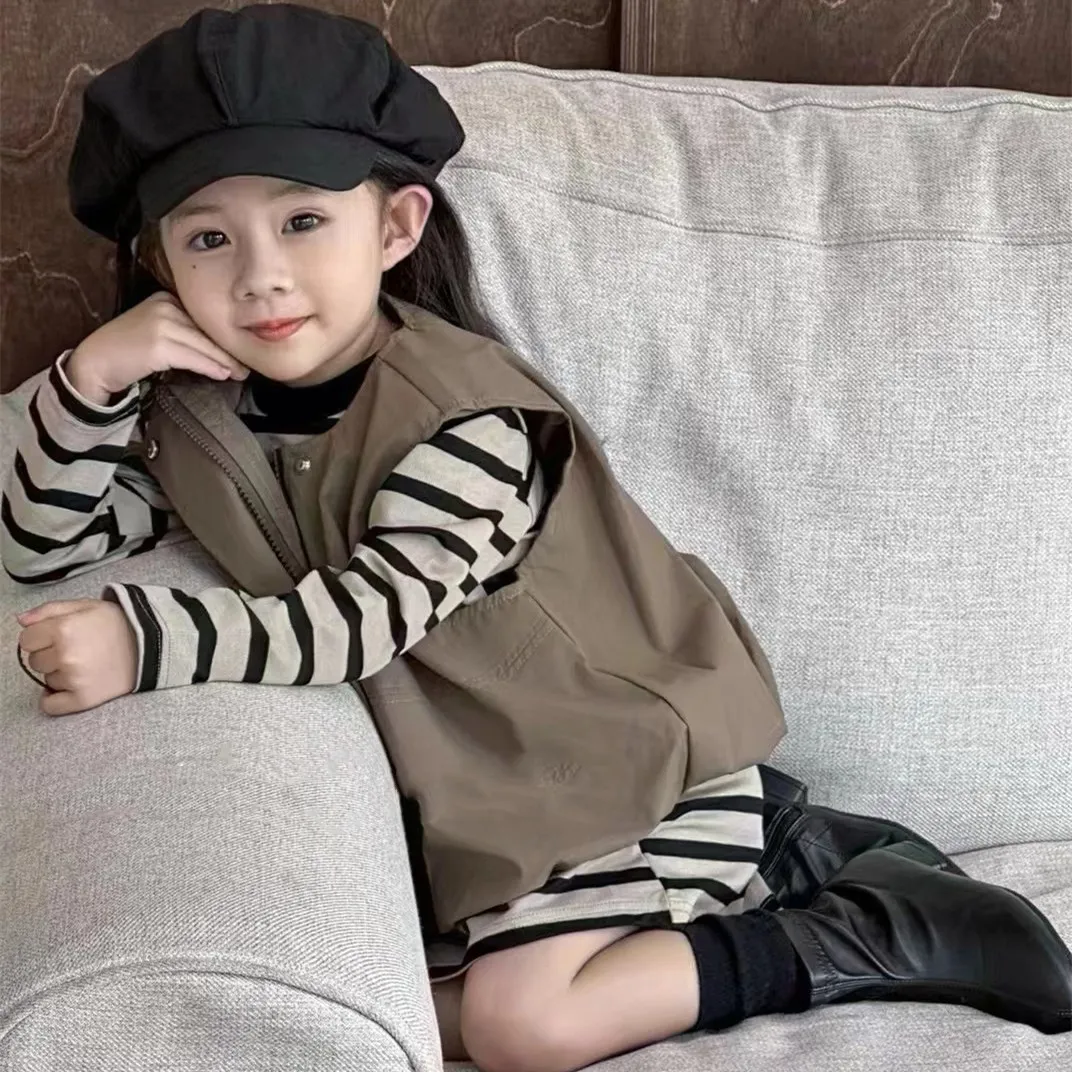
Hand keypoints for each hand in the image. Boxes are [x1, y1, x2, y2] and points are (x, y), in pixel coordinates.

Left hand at [17, 600, 137, 715]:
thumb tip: (21, 621)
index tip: (56, 635)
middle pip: (35, 660)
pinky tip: (69, 686)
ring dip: (59, 672)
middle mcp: (66, 654)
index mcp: (63, 628)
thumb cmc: (119, 623)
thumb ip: (49, 610)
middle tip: (75, 648)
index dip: (39, 636)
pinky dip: (54, 698)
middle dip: (50, 654)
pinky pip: (50, 705)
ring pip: (46, 679)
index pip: (26, 639)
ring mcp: (75, 679)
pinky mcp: (84, 699)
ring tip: (85, 662)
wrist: (153, 643)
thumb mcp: (85, 605)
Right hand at [66, 291, 247, 404]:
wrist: (94, 363)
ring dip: (225, 361)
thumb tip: (221, 350)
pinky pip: (193, 357)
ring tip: (240, 372)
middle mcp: (164, 306)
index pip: (203, 320)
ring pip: (203, 344)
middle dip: (228, 350)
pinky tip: (222, 374)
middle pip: (205, 331)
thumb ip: (185, 334)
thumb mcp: (158, 332)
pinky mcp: (157, 344)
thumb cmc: (128, 352)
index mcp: (166, 299)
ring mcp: (160, 323)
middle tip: (248, 365)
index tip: (241, 350)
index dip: (223, 337)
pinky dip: (210, 366)